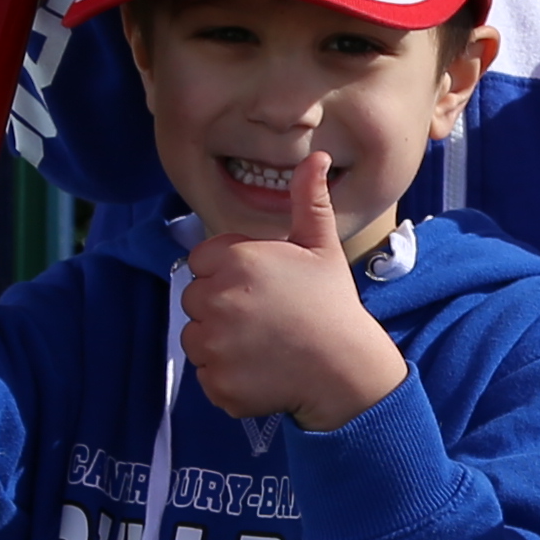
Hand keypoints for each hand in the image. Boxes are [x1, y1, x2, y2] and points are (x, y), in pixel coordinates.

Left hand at [176, 154, 409, 430]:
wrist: (345, 368)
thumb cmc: (332, 304)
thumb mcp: (321, 246)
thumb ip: (307, 200)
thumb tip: (314, 157)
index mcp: (234, 261)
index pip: (200, 262)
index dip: (227, 275)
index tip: (258, 288)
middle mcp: (216, 300)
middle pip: (194, 300)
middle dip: (219, 308)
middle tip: (262, 319)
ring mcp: (213, 344)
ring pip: (195, 338)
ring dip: (218, 343)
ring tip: (260, 345)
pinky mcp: (215, 382)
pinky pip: (205, 375)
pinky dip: (226, 377)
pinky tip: (259, 370)